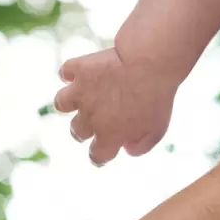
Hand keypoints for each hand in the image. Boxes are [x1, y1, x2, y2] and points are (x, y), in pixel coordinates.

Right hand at [53, 47, 177, 164]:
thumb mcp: (158, 129)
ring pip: (61, 103)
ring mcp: (81, 93)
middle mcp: (89, 117)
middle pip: (77, 131)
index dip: (100, 154)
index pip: (96, 156)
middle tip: (100, 116)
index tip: (105, 147)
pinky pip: (65, 72)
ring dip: (70, 101)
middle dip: (87, 127)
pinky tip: (81, 72)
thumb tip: (126, 149)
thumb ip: (141, 146)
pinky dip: (70, 72)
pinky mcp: (79, 69)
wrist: (149, 63)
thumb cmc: (157, 97)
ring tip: (83, 95)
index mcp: (108, 136)